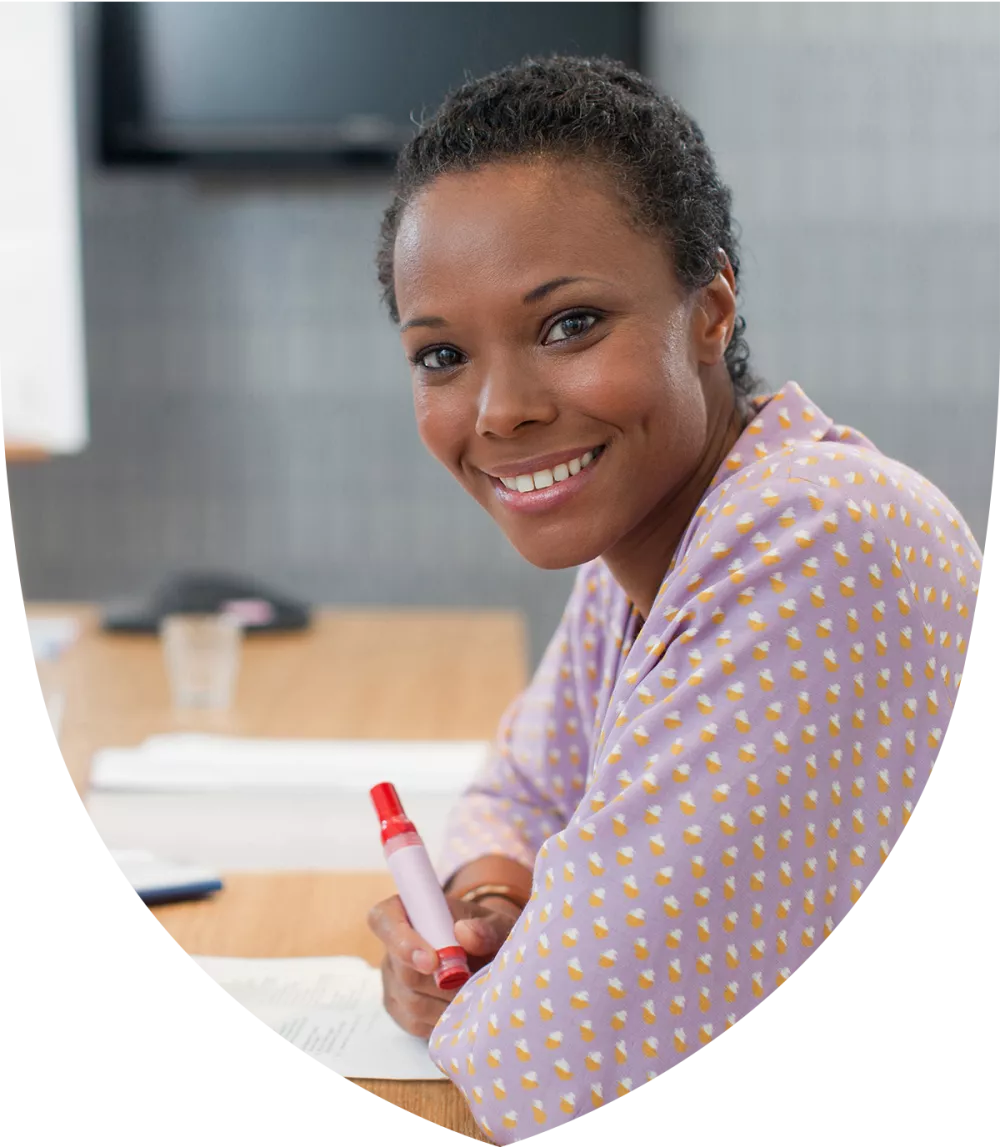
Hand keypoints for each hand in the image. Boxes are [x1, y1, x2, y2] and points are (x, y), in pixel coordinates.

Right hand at [367, 893, 522, 1040]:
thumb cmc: (487, 934)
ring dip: (448, 1003)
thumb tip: (466, 933)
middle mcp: (392, 945)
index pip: (384, 920)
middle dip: (442, 983)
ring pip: (412, 1002)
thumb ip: (487, 927)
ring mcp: (392, 979)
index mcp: (406, 911)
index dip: (402, 941)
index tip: (432, 961)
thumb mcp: (497, 924)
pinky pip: (416, 1023)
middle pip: (404, 971)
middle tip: (473, 983)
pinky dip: (443, 1020)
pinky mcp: (399, 1008)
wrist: (487, 957)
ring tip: (475, 994)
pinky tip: (463, 1009)